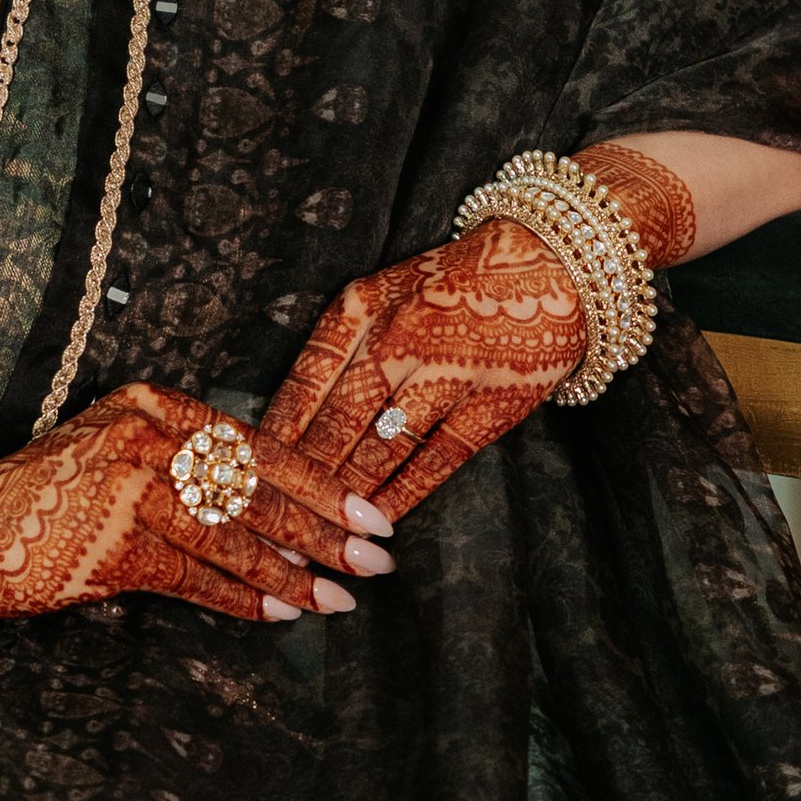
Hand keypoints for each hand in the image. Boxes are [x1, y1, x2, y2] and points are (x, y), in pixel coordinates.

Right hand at [0, 384, 394, 627]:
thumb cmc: (45, 501)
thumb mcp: (116, 457)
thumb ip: (183, 470)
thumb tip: (276, 515)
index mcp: (152, 407)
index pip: (255, 443)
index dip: (319, 482)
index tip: (370, 511)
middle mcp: (144, 435)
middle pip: (255, 485)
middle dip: (324, 527)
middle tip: (377, 558)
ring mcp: (127, 485)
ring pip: (233, 533)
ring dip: (292, 573)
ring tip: (339, 598)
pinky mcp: (112, 541)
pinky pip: (195, 576)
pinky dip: (242, 600)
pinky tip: (280, 617)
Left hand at [258, 215, 587, 518]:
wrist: (552, 260)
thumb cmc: (453, 279)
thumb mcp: (384, 292)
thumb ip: (339, 346)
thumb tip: (291, 419)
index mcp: (361, 309)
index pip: (304, 383)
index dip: (276, 438)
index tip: (248, 479)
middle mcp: (399, 339)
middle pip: (338, 423)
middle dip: (302, 483)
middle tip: (272, 527)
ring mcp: (449, 373)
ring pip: (382, 447)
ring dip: (346, 499)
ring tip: (316, 540)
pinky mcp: (493, 404)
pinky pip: (438, 459)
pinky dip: (404, 495)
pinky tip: (378, 523)